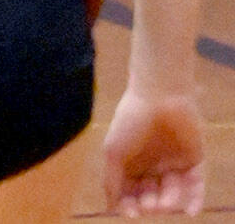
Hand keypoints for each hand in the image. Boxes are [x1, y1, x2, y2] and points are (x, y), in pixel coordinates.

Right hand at [103, 87, 204, 215]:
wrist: (158, 94)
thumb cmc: (131, 120)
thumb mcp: (113, 150)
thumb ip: (111, 180)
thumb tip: (110, 207)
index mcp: (131, 163)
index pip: (130, 193)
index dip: (130, 205)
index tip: (132, 212)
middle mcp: (151, 165)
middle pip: (152, 196)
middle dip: (150, 205)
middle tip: (150, 203)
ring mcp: (173, 163)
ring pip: (173, 193)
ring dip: (169, 202)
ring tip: (165, 200)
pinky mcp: (193, 159)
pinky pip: (196, 184)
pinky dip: (195, 199)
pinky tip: (191, 211)